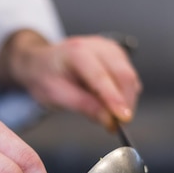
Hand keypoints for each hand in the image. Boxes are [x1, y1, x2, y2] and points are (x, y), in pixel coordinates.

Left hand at [0, 30, 141, 129]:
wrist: (43, 62)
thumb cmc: (46, 77)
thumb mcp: (56, 95)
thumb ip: (83, 106)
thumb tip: (109, 120)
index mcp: (77, 52)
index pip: (101, 77)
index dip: (114, 99)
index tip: (123, 119)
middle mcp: (98, 46)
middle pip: (124, 75)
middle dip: (125, 104)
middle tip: (117, 126)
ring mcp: (111, 49)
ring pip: (130, 78)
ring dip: (125, 101)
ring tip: (108, 116)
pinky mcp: (118, 57)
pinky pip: (129, 79)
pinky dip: (124, 95)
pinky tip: (108, 102)